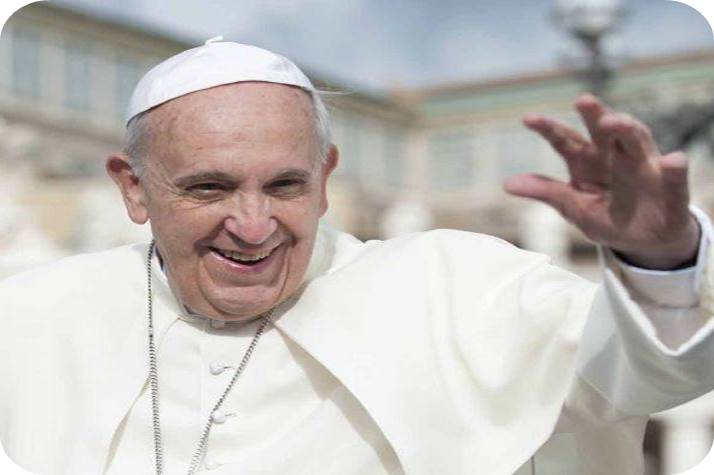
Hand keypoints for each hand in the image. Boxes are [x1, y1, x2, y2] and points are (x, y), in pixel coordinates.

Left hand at [503, 94, 698, 269]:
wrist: (644, 242)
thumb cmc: (608, 218)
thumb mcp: (574, 208)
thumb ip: (547, 192)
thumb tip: (507, 184)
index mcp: (586, 162)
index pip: (565, 140)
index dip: (548, 129)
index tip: (528, 119)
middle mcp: (614, 156)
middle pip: (603, 130)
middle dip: (594, 114)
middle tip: (582, 101)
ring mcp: (643, 166)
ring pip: (637, 140)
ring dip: (627, 128)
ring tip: (615, 122)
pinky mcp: (670, 186)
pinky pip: (674, 174)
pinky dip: (674, 167)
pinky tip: (671, 161)